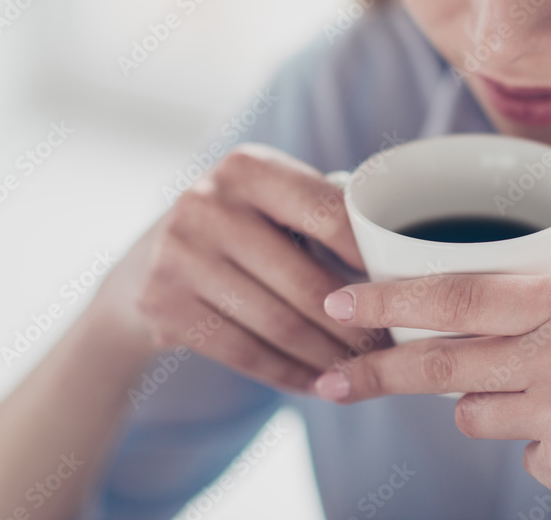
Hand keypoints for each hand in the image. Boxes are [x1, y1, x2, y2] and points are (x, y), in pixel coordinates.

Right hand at [92, 143, 387, 393]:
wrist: (144, 265)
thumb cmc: (240, 229)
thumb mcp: (272, 201)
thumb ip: (327, 210)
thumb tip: (404, 248)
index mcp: (249, 167)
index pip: (329, 215)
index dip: (371, 260)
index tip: (406, 293)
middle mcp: (207, 202)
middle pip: (305, 281)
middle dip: (356, 325)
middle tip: (390, 349)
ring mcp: (178, 252)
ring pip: (277, 324)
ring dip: (327, 357)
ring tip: (361, 371)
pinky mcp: (161, 302)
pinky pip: (243, 351)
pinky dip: (287, 373)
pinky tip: (316, 384)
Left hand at [313, 231, 550, 517]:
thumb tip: (540, 223)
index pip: (460, 292)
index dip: (390, 298)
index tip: (338, 304)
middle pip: (443, 364)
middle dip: (379, 373)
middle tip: (334, 382)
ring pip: (475, 414)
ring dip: (495, 408)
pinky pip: (523, 455)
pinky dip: (544, 447)